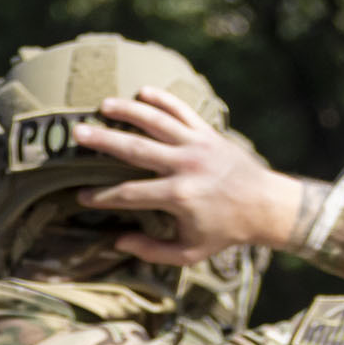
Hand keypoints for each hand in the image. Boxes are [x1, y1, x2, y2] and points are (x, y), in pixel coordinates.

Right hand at [73, 90, 323, 265]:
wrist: (266, 205)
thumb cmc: (225, 231)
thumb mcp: (189, 253)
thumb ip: (152, 251)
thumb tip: (119, 241)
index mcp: (178, 197)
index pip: (129, 194)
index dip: (102, 197)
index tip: (80, 196)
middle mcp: (185, 166)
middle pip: (136, 149)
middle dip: (104, 141)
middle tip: (78, 134)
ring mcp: (197, 145)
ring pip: (157, 122)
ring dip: (128, 111)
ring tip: (103, 105)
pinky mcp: (208, 133)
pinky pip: (182, 110)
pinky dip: (163, 99)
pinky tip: (142, 91)